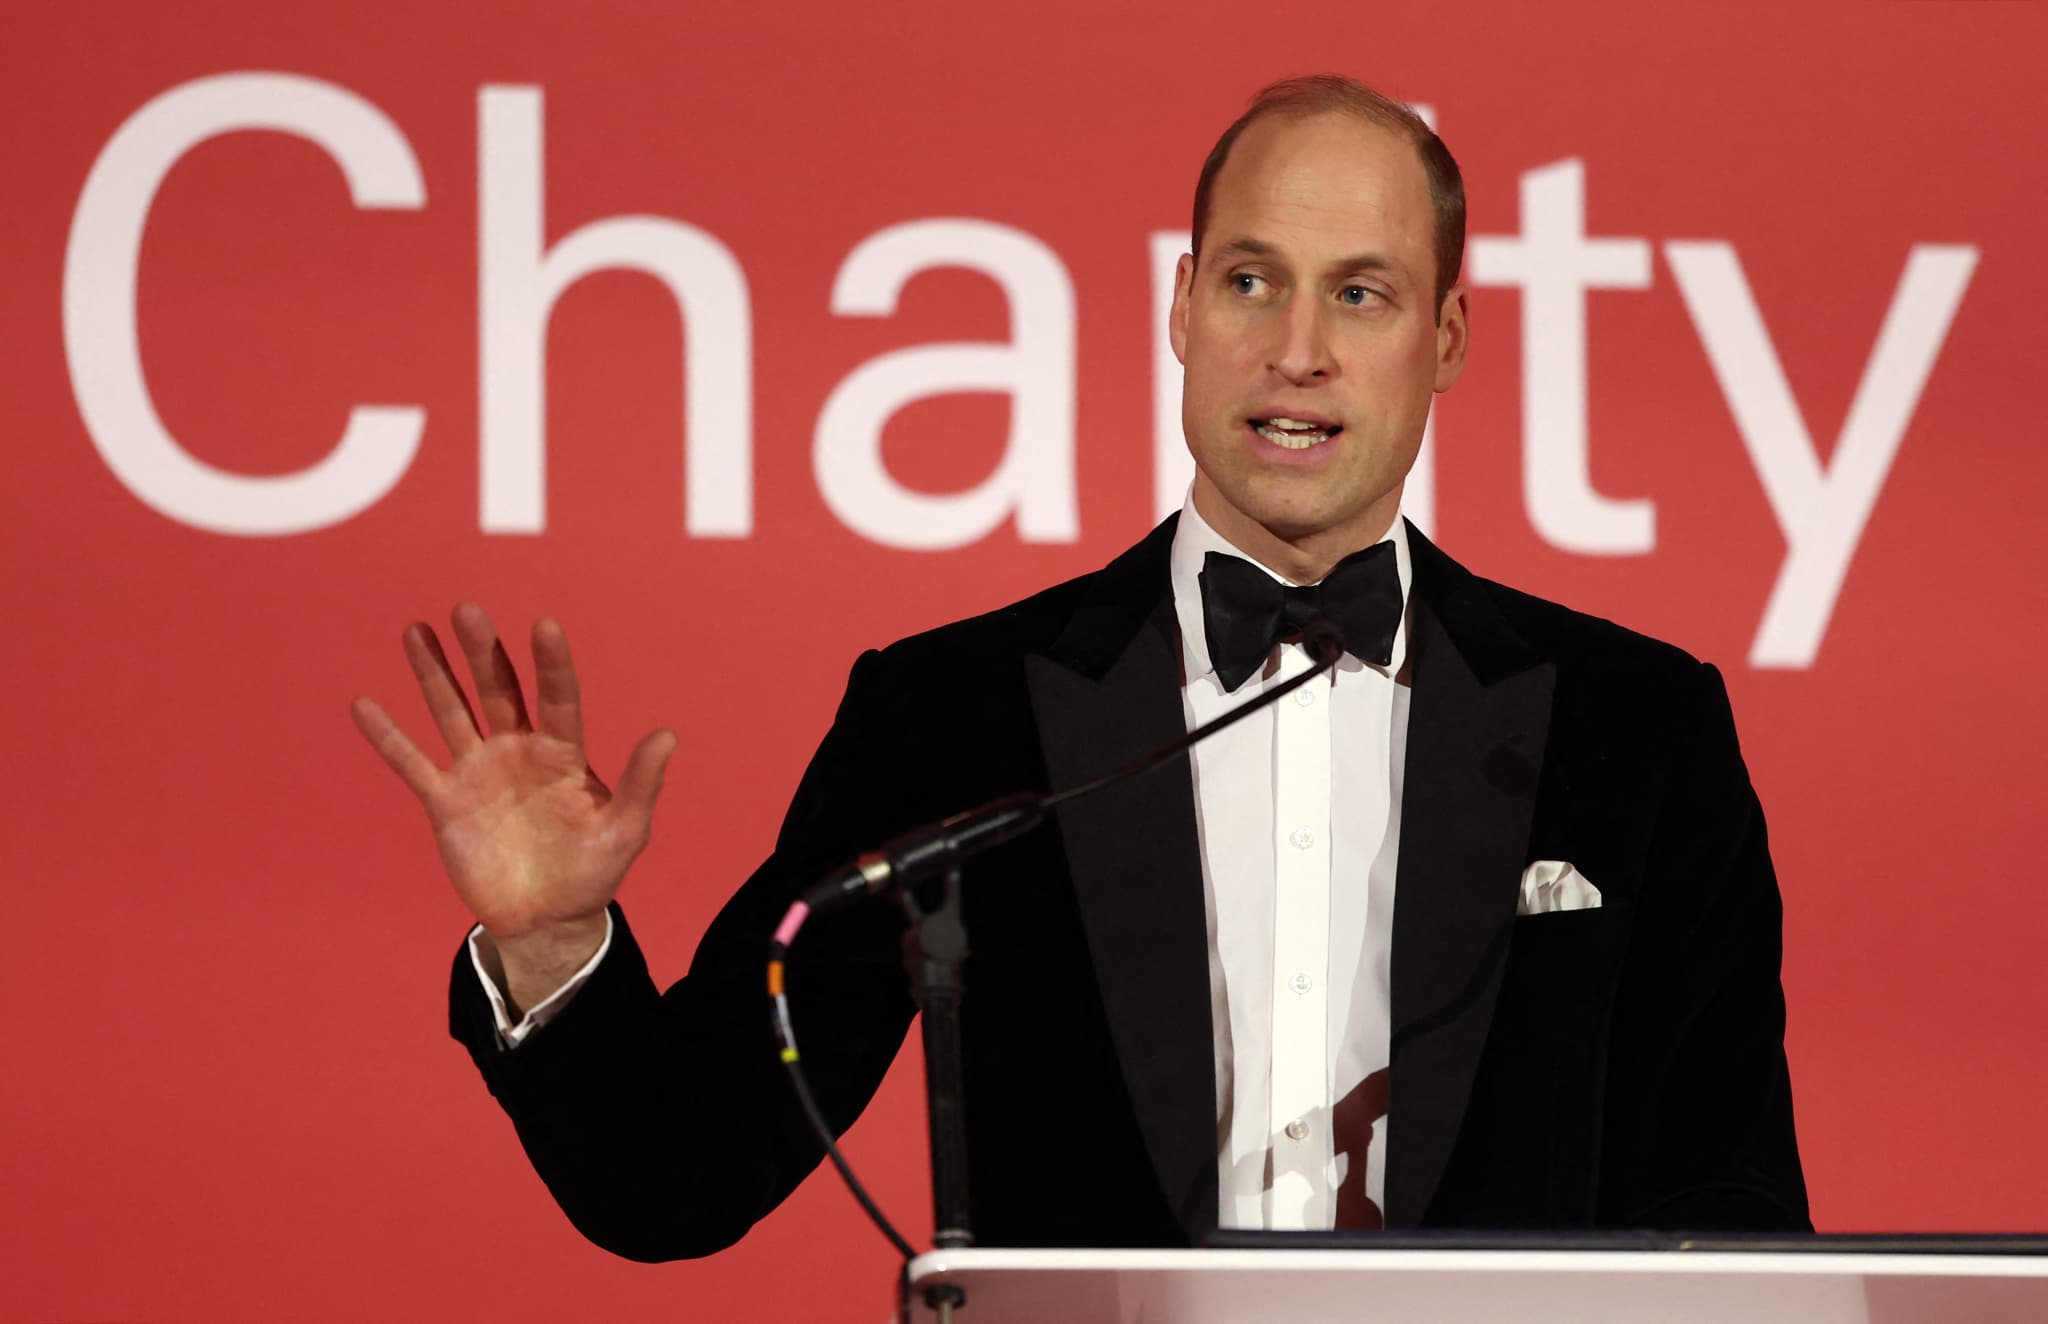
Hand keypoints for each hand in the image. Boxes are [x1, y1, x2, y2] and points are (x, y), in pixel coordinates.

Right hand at [350, 604, 676, 982]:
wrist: (547, 919)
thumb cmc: (593, 873)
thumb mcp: (624, 831)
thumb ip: (641, 783)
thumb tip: (669, 734)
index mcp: (563, 753)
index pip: (559, 697)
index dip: (552, 665)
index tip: (545, 626)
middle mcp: (518, 751)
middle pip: (498, 691)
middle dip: (484, 652)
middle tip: (468, 610)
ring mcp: (479, 772)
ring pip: (452, 712)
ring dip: (434, 673)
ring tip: (418, 630)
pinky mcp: (446, 802)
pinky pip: (411, 763)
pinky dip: (388, 736)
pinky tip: (365, 704)